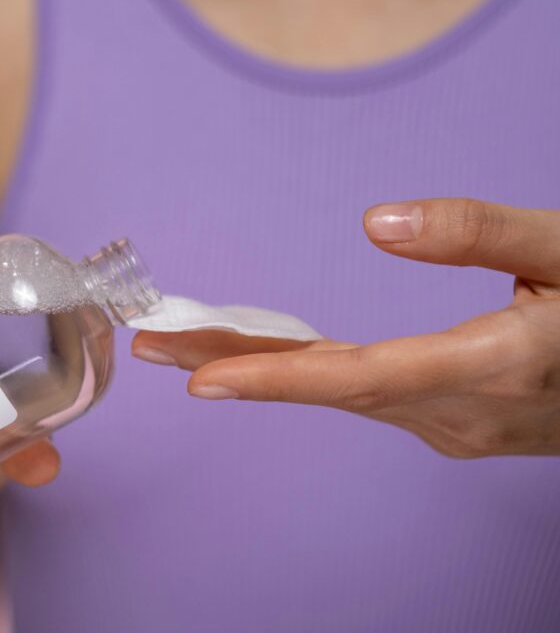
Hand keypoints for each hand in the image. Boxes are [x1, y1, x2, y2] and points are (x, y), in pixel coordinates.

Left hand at [133, 198, 559, 457]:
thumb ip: (481, 233)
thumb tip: (377, 222)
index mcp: (495, 367)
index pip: (360, 377)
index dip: (275, 378)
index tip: (200, 376)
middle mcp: (465, 413)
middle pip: (331, 388)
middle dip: (238, 366)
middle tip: (154, 343)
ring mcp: (458, 428)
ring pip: (344, 396)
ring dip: (266, 369)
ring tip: (189, 344)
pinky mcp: (457, 423)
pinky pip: (368, 398)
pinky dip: (310, 376)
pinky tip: (268, 359)